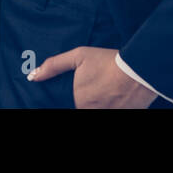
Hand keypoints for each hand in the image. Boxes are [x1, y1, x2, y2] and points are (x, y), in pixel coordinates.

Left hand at [28, 46, 159, 108]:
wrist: (138, 70)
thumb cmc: (108, 61)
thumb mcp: (78, 56)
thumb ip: (55, 66)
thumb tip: (34, 76)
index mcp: (79, 101)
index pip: (67, 106)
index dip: (69, 100)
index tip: (78, 94)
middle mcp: (90, 110)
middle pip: (82, 108)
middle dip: (84, 102)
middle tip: (94, 91)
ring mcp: (107, 115)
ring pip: (95, 110)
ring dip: (97, 103)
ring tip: (103, 93)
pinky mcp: (123, 116)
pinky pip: (111, 112)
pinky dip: (110, 106)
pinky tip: (113, 97)